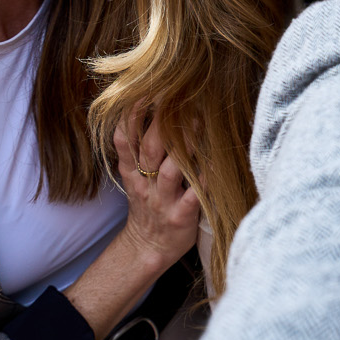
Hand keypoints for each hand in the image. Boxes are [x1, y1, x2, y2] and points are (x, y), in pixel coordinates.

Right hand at [112, 112, 200, 274]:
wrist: (147, 248)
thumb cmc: (147, 206)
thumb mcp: (133, 178)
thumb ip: (137, 149)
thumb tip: (150, 110)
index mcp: (131, 172)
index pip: (125, 139)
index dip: (131, 115)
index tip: (143, 90)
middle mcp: (144, 184)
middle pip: (149, 148)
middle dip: (163, 122)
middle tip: (180, 98)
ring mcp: (162, 200)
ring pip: (171, 170)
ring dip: (185, 146)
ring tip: (200, 123)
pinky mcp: (181, 216)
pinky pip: (194, 196)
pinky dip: (204, 179)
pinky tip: (215, 164)